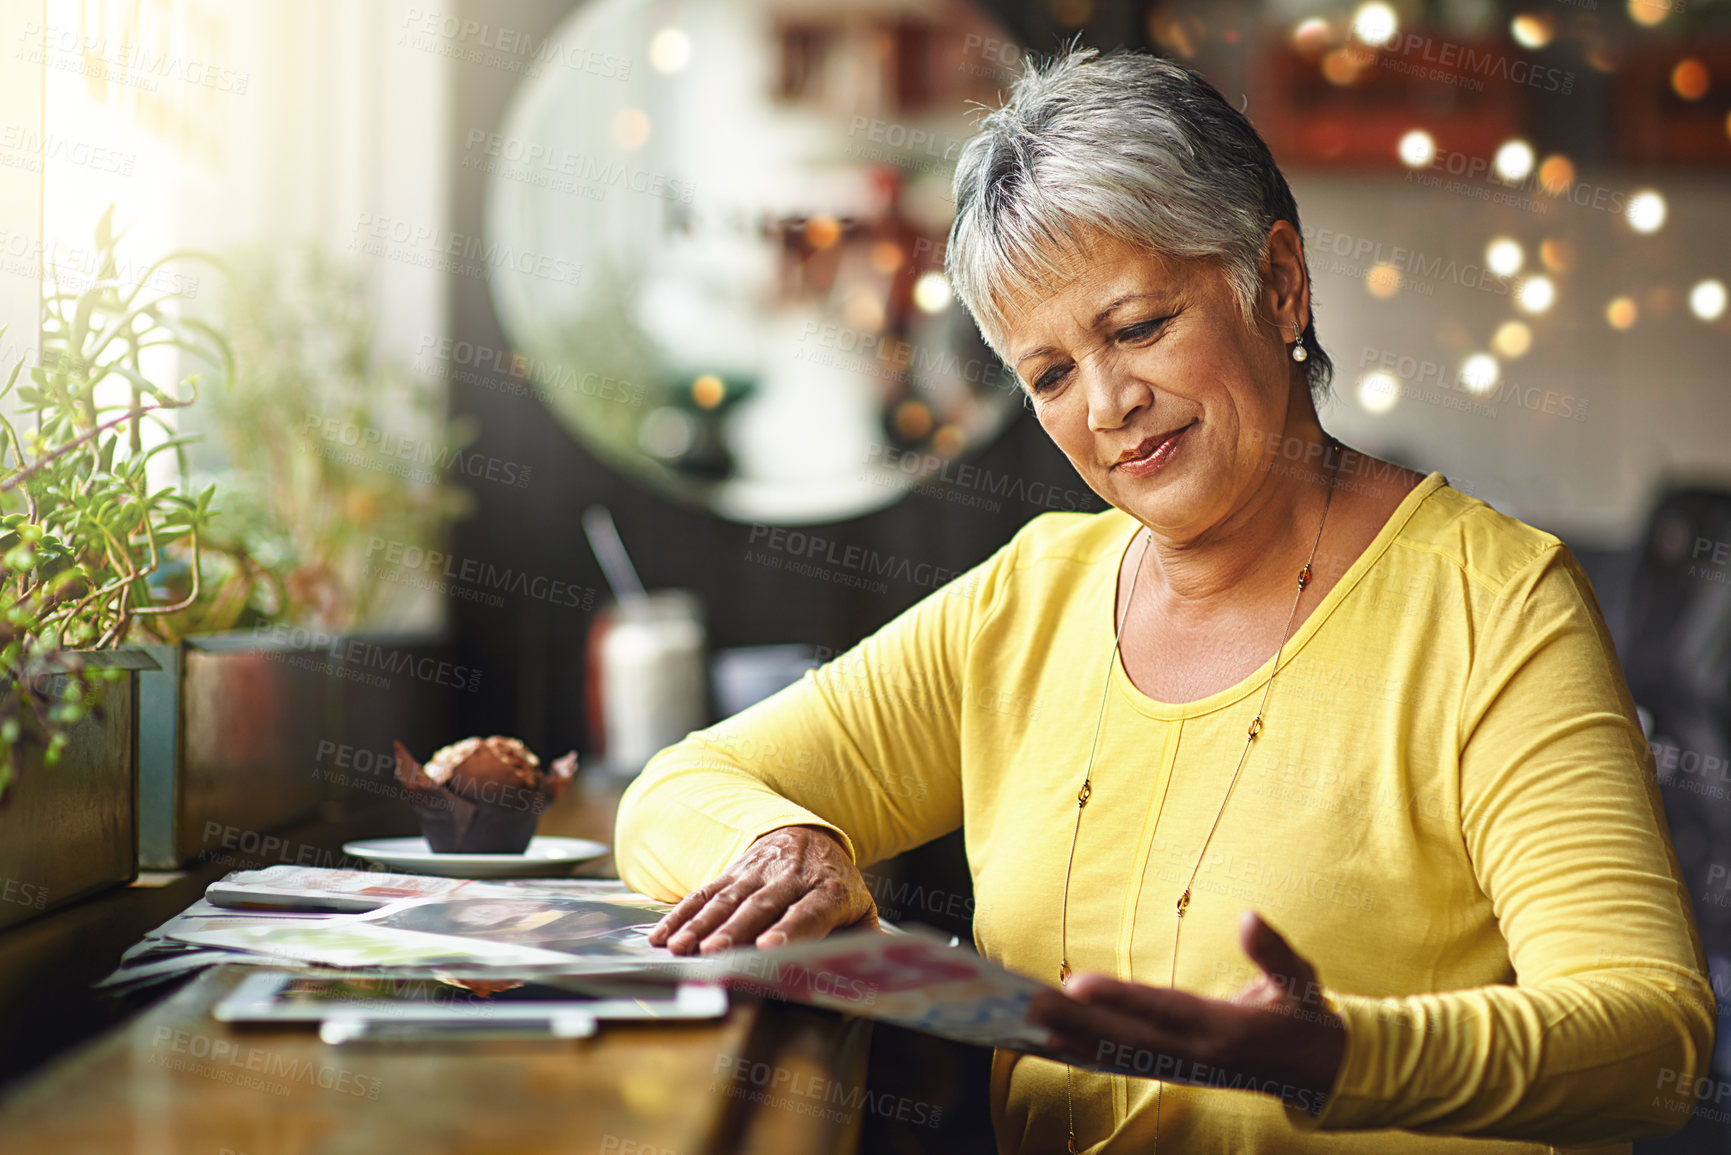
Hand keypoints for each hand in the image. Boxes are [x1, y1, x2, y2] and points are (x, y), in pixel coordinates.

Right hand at [646, 825, 878, 955]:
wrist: (808, 834)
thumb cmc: (836, 886)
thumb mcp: (861, 907)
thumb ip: (865, 940)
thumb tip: (876, 974)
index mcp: (828, 889)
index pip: (809, 911)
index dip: (790, 929)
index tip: (770, 948)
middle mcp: (791, 876)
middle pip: (762, 905)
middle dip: (736, 930)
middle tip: (716, 953)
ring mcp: (758, 872)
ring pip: (728, 899)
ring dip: (701, 925)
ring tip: (682, 948)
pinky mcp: (732, 872)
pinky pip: (705, 893)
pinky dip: (681, 914)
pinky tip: (663, 934)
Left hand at [1027, 911, 1345, 1112]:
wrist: (1317, 1072)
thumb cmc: (1305, 1015)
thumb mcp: (1301, 981)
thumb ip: (1274, 952)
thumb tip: (1250, 917)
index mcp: (1223, 1028)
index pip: (1161, 1009)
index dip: (1119, 998)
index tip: (1076, 984)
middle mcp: (1195, 1052)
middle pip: (1126, 1037)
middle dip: (1076, 1023)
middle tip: (1028, 1005)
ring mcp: (1181, 1067)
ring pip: (1117, 1054)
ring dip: (1070, 1039)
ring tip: (1025, 1023)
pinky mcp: (1173, 1071)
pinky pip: (1123, 1064)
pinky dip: (1085, 1055)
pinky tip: (1050, 1044)